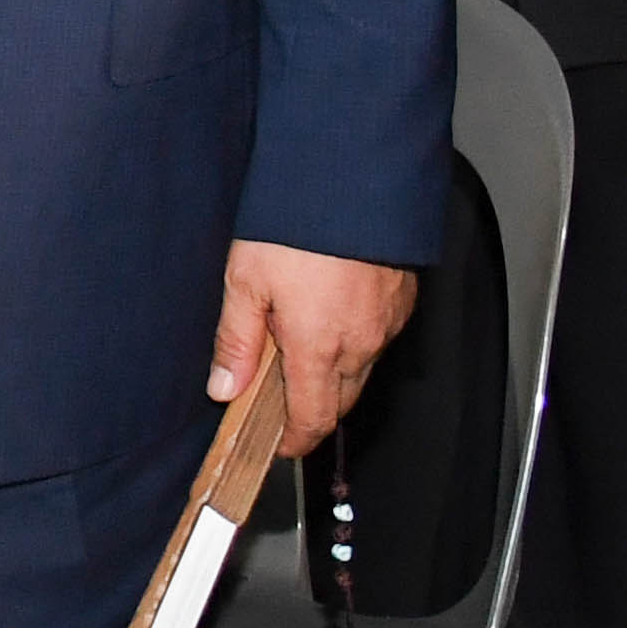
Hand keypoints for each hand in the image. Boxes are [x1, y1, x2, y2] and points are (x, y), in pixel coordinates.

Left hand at [211, 241, 417, 445]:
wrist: (353, 182)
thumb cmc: (296, 227)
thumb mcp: (246, 282)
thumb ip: (235, 342)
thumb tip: (224, 389)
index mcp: (319, 349)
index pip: (313, 419)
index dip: (296, 440)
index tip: (280, 445)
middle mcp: (360, 344)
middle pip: (339, 400)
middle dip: (313, 407)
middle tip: (281, 396)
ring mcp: (387, 324)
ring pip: (360, 369)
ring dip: (334, 372)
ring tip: (300, 345)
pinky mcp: (402, 301)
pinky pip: (378, 338)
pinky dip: (355, 341)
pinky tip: (329, 315)